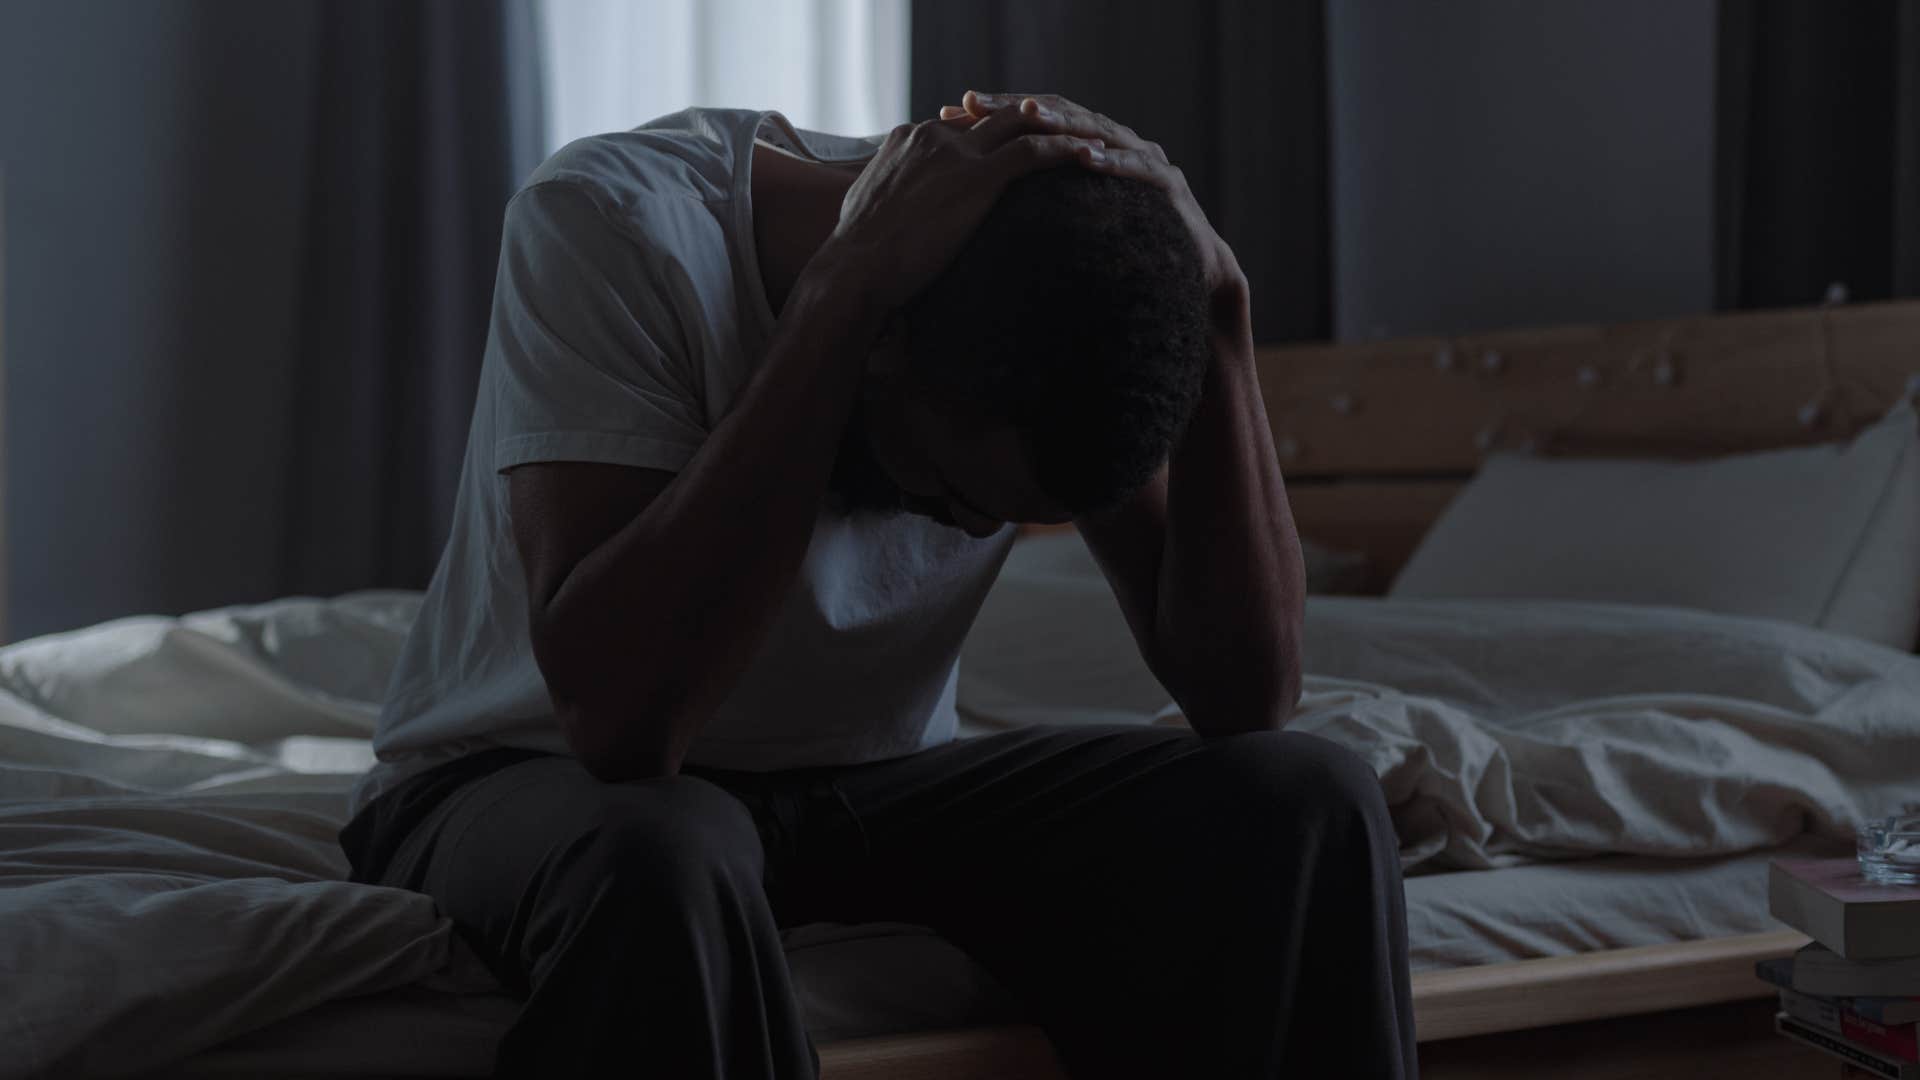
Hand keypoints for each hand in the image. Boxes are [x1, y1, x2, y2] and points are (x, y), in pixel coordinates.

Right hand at [817, 111, 1103, 313]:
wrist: (856, 269)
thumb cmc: (856, 255)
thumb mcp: (866, 209)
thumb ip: (889, 194)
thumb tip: (894, 212)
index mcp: (907, 138)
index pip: (962, 126)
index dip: (993, 134)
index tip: (1020, 144)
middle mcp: (933, 135)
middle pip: (996, 116)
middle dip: (1032, 120)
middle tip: (1065, 132)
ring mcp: (956, 153)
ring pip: (1022, 124)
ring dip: (1060, 128)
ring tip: (1091, 138)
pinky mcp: (977, 177)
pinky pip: (1033, 153)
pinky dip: (1066, 151)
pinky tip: (1091, 157)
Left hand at [944, 92, 1248, 331]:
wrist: (1186, 281)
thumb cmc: (1118, 255)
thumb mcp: (1062, 229)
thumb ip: (1029, 207)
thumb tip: (968, 208)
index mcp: (1081, 151)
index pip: (1030, 121)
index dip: (992, 114)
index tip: (950, 112)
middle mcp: (1111, 144)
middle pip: (1058, 114)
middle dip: (1016, 107)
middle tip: (975, 102)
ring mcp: (1142, 159)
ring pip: (1097, 131)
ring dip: (1064, 122)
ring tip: (1032, 115)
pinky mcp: (1168, 185)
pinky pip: (1140, 168)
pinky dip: (1115, 162)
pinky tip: (1090, 159)